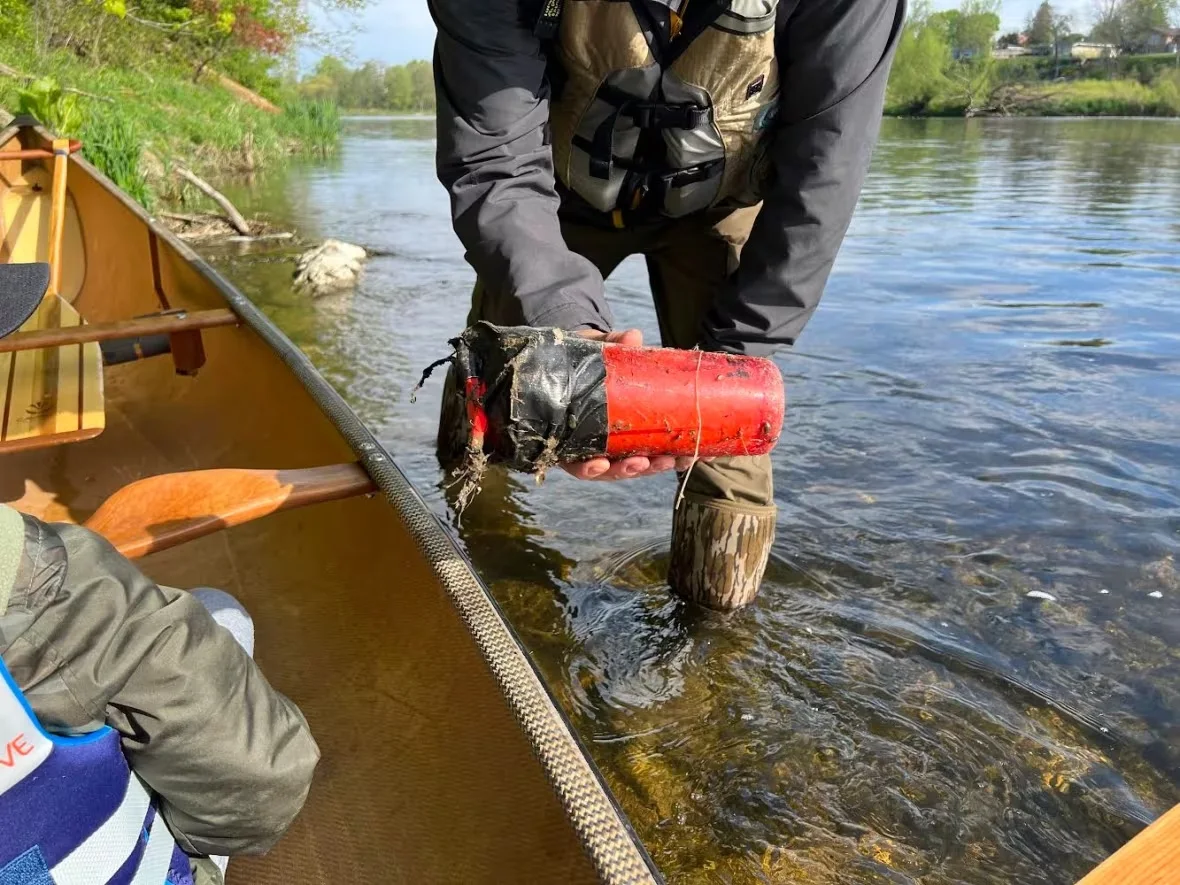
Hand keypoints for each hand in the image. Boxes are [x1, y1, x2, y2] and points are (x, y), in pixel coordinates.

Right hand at [560, 328, 697, 481]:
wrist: (596, 358)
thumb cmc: (587, 359)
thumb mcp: (592, 350)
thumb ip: (610, 344)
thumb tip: (633, 336)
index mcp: (574, 434)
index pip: (577, 462)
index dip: (588, 468)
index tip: (600, 463)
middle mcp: (594, 447)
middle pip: (611, 470)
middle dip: (630, 469)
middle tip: (645, 463)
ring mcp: (618, 446)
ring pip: (635, 466)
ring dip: (655, 466)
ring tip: (675, 460)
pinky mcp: (638, 440)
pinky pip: (654, 454)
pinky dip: (673, 456)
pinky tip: (693, 455)